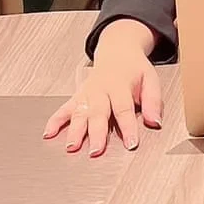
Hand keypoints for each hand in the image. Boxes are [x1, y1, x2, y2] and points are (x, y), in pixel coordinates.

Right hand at [43, 18, 161, 156]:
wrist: (118, 51)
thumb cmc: (135, 69)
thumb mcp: (150, 79)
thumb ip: (153, 101)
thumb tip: (155, 122)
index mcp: (120, 86)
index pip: (124, 109)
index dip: (127, 127)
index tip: (131, 144)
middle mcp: (100, 90)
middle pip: (98, 113)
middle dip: (96, 133)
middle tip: (96, 151)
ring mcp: (87, 94)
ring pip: (79, 113)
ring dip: (74, 130)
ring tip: (71, 147)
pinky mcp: (77, 96)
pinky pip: (64, 109)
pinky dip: (55, 121)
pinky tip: (48, 133)